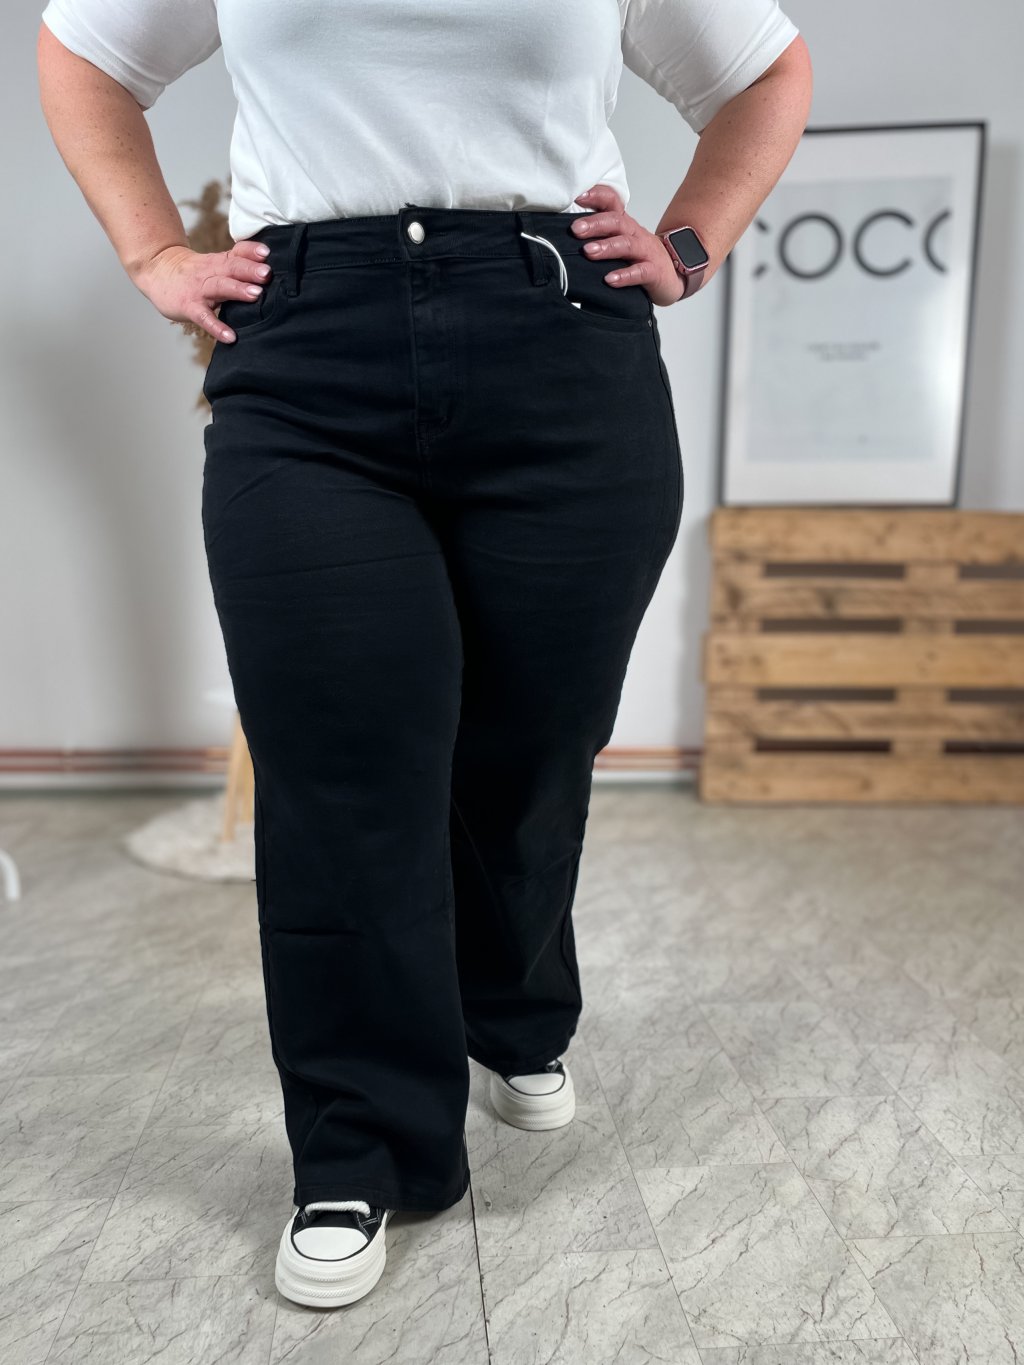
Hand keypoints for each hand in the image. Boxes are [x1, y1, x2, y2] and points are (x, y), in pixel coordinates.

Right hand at [127, 240, 273, 342]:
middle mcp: (210, 272)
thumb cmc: (194, 272)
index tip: (267, 252)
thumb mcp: (214, 263)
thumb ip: (237, 263)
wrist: (157, 271)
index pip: (236, 253)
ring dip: (238, 290)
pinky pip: (204, 318)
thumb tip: (268, 267)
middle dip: (249, 270)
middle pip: (231, 267)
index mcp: (219, 262)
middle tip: (266, 273)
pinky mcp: (189, 307)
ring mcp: (199, 290)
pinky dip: (217, 327)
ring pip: (220, 287)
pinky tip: (230, 337)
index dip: (251, 251)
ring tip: (256, 294)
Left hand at [571, 183, 684, 306]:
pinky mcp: (654, 272)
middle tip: (575, 229)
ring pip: (627, 244)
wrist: (675, 274)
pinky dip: (625, 275)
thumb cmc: (640, 259)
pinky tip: (610, 279)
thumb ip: (598, 237)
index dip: (597, 196)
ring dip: (607, 247)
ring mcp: (646, 252)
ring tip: (588, 251)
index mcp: (625, 225)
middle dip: (595, 224)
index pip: (612, 203)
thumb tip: (564, 237)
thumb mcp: (619, 243)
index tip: (577, 197)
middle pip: (616, 222)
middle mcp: (635, 233)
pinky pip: (640, 272)